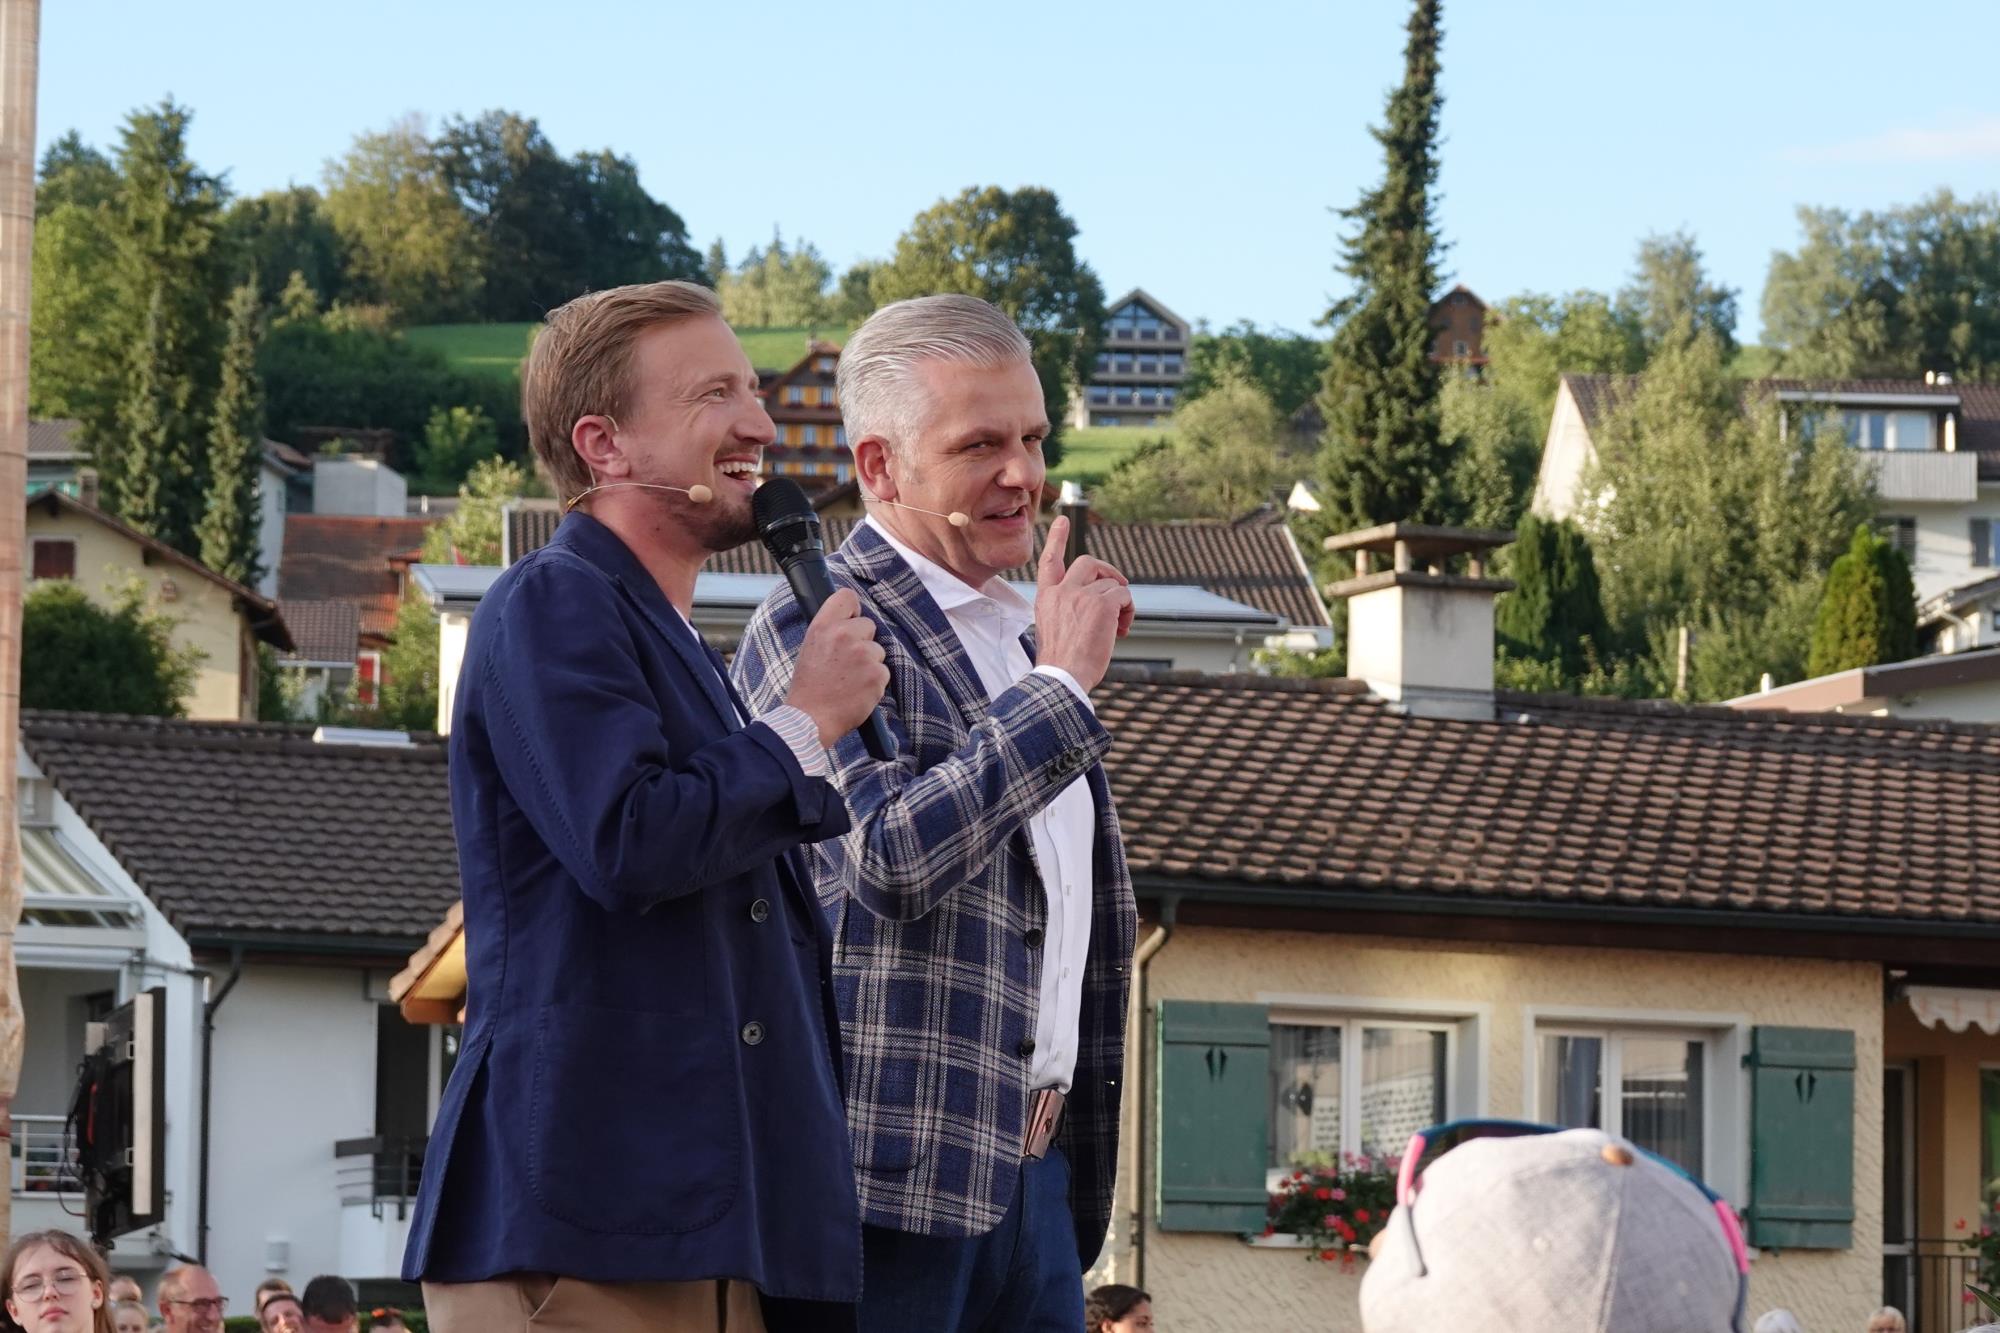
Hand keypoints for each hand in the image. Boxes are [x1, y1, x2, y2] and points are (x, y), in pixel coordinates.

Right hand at [786, 587, 890, 746]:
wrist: (810, 719)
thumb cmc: (809, 687)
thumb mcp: (811, 648)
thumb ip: (830, 631)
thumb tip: (850, 620)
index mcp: (823, 627)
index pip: (847, 596)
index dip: (853, 609)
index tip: (852, 620)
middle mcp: (844, 635)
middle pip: (869, 625)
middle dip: (863, 642)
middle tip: (846, 662)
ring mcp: (863, 654)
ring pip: (878, 650)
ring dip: (870, 664)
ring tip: (849, 680)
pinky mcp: (877, 674)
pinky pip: (884, 671)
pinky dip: (875, 682)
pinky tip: (857, 691)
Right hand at [1033, 515, 1132, 693]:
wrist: (1062, 678)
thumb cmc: (1062, 664)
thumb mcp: (1056, 630)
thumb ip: (1069, 610)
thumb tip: (1102, 604)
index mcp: (1046, 598)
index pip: (1050, 561)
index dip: (1057, 539)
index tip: (1062, 520)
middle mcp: (1062, 591)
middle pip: (1089, 562)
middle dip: (1107, 572)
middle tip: (1119, 588)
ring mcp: (1082, 595)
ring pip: (1113, 584)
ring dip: (1122, 603)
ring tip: (1119, 627)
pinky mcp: (1102, 604)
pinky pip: (1125, 595)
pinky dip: (1129, 610)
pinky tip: (1122, 629)